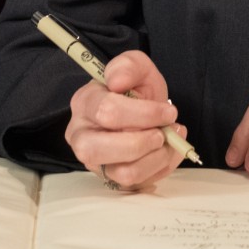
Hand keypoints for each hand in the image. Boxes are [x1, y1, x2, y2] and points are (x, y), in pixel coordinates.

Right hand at [63, 49, 190, 190]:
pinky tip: (164, 152)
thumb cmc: (136, 92)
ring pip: (123, 172)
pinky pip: (136, 183)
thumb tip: (117, 81)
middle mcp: (80, 134)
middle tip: (163, 132)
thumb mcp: (138, 68)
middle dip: (144, 141)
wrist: (143, 112)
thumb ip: (128, 66)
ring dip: (155, 158)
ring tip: (166, 142)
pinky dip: (159, 168)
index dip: (145, 114)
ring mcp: (93, 161)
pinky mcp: (110, 178)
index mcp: (84, 102)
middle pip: (101, 149)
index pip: (108, 111)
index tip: (168, 111)